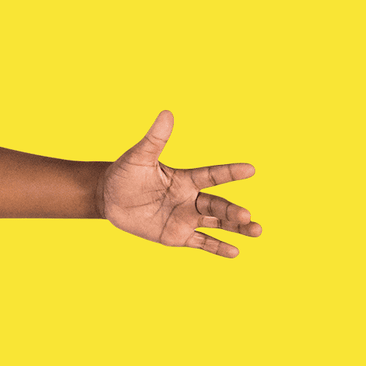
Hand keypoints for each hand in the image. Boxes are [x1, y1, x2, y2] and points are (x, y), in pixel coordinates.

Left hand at [99, 111, 261, 256]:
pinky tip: (235, 252)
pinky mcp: (176, 235)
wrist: (109, 198)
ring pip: (217, 223)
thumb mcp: (139, 157)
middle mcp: (190, 199)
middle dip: (234, 212)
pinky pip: (201, 242)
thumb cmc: (124, 174)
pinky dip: (217, 248)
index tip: (251, 168)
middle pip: (217, 205)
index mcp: (184, 179)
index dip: (230, 172)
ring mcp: (185, 218)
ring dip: (236, 228)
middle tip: (248, 216)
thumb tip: (166, 112)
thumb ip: (155, 139)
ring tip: (257, 231)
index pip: (211, 175)